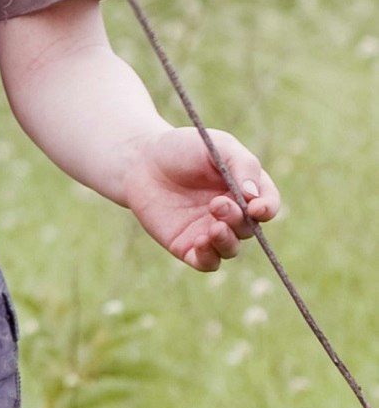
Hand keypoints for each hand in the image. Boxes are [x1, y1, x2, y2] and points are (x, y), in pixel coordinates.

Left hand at [122, 118, 278, 271]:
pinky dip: (209, 257)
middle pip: (249, 228)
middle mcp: (232, 214)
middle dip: (237, 219)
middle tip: (217, 204)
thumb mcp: (218, 145)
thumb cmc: (181, 148)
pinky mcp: (188, 245)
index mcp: (245, 189)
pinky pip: (207, 262)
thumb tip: (254, 198)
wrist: (140, 161)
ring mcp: (211, 231)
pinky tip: (201, 242)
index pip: (268, 204)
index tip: (256, 207)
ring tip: (214, 227)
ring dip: (227, 241)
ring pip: (231, 248)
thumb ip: (242, 165)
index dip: (267, 208)